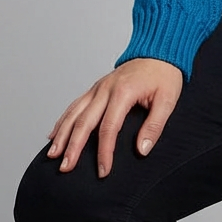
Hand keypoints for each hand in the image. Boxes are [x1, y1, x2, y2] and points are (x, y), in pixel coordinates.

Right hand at [46, 58, 182, 177]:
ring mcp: (98, 87)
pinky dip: (63, 120)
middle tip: (66, 168)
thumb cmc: (164, 75)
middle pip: (84, 121)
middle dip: (73, 147)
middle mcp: (106, 88)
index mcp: (123, 92)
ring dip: (62, 134)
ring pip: (74, 112)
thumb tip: (142, 150)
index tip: (103, 171)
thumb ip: (155, 125)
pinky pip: (75, 105)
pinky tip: (54, 134)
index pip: (109, 127)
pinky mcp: (96, 88)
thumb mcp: (168, 99)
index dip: (104, 152)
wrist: (159, 50)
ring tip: (53, 155)